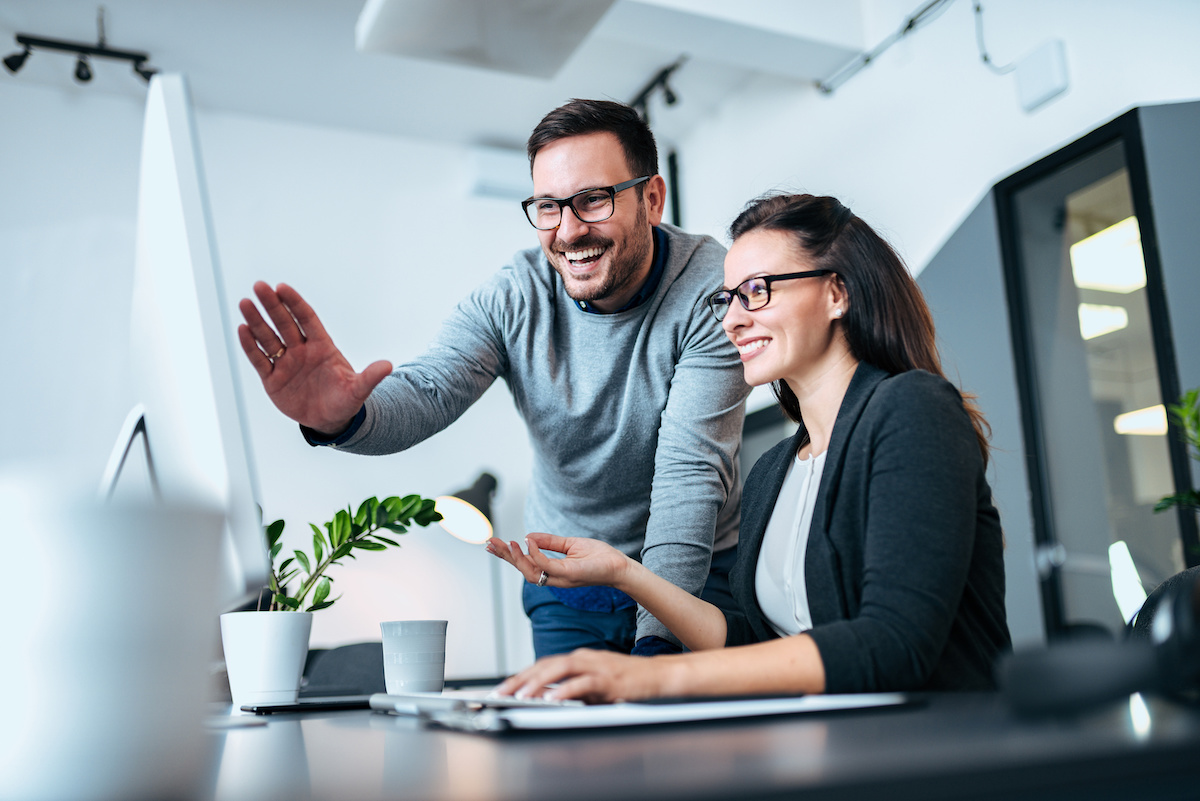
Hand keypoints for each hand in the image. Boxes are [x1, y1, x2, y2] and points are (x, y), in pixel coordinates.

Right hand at [237, 281, 392, 433]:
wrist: (330, 420)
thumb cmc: (345, 400)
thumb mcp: (358, 390)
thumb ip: (370, 377)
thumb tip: (389, 366)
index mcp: (322, 346)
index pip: (307, 318)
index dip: (294, 303)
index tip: (282, 287)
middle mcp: (301, 350)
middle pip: (284, 323)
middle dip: (272, 305)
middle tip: (259, 285)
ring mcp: (285, 363)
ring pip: (268, 338)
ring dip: (256, 321)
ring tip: (244, 303)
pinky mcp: (272, 379)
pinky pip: (259, 359)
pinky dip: (250, 346)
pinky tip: (242, 329)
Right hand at [485, 532, 633, 589]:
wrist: (619, 566)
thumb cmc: (598, 556)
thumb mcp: (571, 544)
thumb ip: (550, 542)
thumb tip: (529, 536)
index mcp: (552, 571)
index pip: (525, 564)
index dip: (508, 555)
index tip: (494, 544)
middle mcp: (553, 577)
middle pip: (523, 570)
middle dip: (505, 557)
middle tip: (489, 544)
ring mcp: (560, 578)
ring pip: (530, 572)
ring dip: (516, 558)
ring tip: (506, 544)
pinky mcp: (569, 574)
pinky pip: (546, 566)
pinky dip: (535, 555)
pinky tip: (527, 543)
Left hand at [494, 649, 672, 703]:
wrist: (658, 677)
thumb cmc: (626, 681)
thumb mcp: (593, 685)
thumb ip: (571, 689)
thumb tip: (546, 699)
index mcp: (579, 658)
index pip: (543, 665)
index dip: (521, 676)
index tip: (503, 689)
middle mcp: (584, 658)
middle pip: (546, 665)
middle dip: (521, 679)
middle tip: (501, 692)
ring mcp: (596, 666)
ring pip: (560, 670)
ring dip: (539, 683)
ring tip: (521, 696)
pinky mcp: (608, 679)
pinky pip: (583, 684)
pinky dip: (567, 691)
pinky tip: (554, 701)